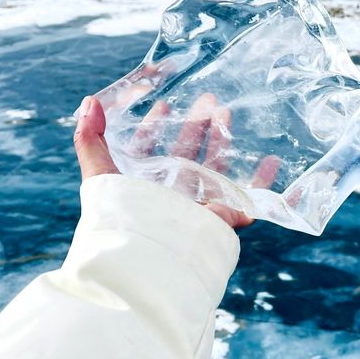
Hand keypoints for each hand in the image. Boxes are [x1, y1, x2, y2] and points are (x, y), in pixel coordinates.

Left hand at [73, 95, 277, 228]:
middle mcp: (170, 196)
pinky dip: (262, 181)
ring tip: (226, 112)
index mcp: (142, 186)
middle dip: (196, 125)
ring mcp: (197, 207)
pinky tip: (271, 160)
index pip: (150, 151)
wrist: (147, 260)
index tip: (163, 105)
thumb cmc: (119, 221)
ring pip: (215, 168)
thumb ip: (89, 139)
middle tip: (207, 99)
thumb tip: (89, 101)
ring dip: (223, 140)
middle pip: (186, 154)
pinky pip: (247, 199)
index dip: (155, 127)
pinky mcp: (221, 220)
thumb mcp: (99, 175)